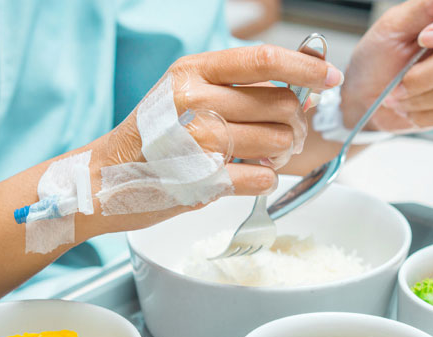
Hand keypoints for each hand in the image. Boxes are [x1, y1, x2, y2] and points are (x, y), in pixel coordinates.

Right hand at [90, 45, 342, 231]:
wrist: (103, 179)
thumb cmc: (150, 138)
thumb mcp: (184, 94)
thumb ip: (236, 88)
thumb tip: (302, 90)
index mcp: (192, 72)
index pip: (263, 60)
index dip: (305, 67)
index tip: (330, 76)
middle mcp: (194, 100)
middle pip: (282, 104)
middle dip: (290, 124)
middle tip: (276, 136)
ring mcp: (197, 141)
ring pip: (278, 142)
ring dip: (277, 153)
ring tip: (252, 156)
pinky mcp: (202, 180)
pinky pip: (264, 177)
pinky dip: (262, 178)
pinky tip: (242, 175)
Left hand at [341, 0, 432, 132]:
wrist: (368, 96)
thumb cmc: (379, 58)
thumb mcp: (392, 28)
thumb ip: (423, 8)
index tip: (424, 39)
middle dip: (422, 75)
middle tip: (398, 82)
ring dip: (419, 97)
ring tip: (399, 96)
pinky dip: (424, 114)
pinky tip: (410, 108)